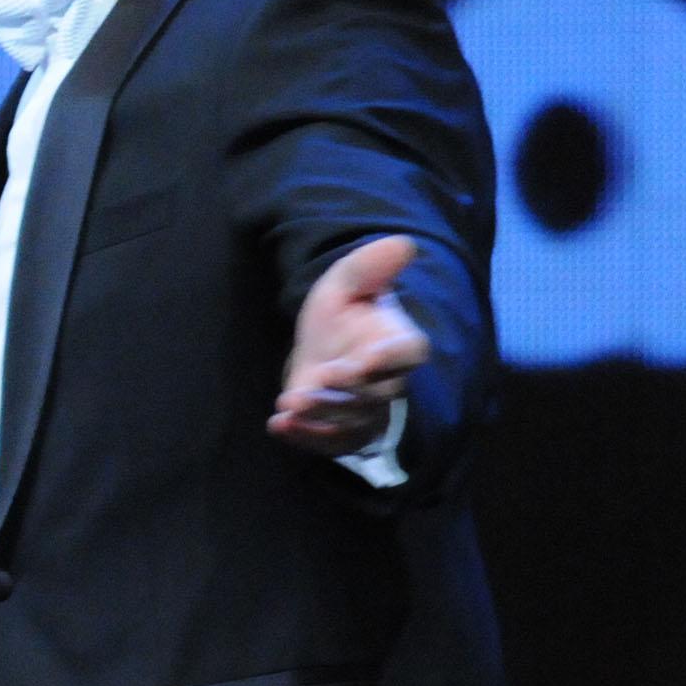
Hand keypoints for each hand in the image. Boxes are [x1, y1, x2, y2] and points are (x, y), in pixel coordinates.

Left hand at [270, 234, 427, 456]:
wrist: (323, 347)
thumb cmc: (342, 314)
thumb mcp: (345, 283)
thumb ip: (368, 268)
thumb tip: (403, 243)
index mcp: (398, 343)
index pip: (407, 354)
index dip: (388, 359)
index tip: (363, 361)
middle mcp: (387, 381)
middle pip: (375, 394)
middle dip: (344, 392)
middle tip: (312, 384)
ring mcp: (367, 411)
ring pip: (352, 421)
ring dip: (320, 415)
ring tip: (289, 405)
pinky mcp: (344, 432)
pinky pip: (330, 443)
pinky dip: (305, 438)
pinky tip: (278, 426)